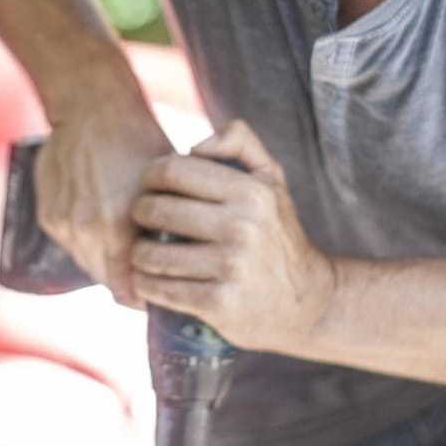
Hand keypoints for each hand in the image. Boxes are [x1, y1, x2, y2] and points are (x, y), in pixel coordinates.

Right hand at [37, 99, 171, 306]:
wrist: (92, 107)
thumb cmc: (140, 141)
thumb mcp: (168, 186)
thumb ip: (167, 227)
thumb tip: (180, 261)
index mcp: (115, 227)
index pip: (128, 289)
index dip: (146, 296)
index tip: (160, 293)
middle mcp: (83, 230)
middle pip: (107, 281)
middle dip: (128, 281)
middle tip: (150, 278)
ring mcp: (61, 224)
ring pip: (87, 264)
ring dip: (106, 263)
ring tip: (128, 253)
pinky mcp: (48, 216)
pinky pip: (71, 244)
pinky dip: (88, 242)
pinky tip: (105, 228)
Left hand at [128, 119, 336, 352]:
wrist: (307, 300)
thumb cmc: (278, 233)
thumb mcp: (272, 179)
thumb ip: (240, 142)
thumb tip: (195, 145)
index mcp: (251, 192)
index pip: (174, 171)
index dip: (151, 175)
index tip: (150, 186)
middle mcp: (242, 227)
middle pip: (157, 210)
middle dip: (139, 212)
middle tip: (142, 219)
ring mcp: (230, 267)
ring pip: (152, 254)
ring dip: (138, 252)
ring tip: (143, 250)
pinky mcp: (219, 303)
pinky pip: (161, 289)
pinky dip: (145, 284)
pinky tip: (147, 279)